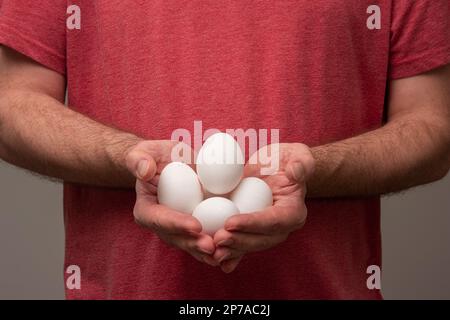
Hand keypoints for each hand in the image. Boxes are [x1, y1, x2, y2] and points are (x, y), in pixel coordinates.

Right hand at [125, 140, 217, 265]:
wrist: (170, 163)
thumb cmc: (155, 157)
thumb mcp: (145, 153)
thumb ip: (139, 160)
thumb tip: (145, 171)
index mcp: (146, 210)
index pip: (158, 219)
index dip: (176, 224)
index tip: (196, 225)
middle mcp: (161, 225)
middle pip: (176, 238)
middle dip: (194, 244)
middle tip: (212, 245)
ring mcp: (179, 229)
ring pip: (192, 244)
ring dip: (207, 251)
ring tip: (224, 253)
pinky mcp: (195, 228)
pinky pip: (206, 238)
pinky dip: (219, 245)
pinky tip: (234, 247)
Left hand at [212, 143, 314, 272]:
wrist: (277, 166)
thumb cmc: (287, 159)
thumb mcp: (298, 155)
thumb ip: (301, 163)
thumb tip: (295, 172)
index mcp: (293, 211)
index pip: (274, 221)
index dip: (252, 223)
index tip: (230, 222)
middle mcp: (281, 228)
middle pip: (261, 240)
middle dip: (238, 241)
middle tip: (217, 238)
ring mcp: (265, 233)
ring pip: (249, 246)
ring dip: (230, 250)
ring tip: (211, 249)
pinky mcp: (252, 231)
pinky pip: (241, 245)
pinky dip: (228, 254)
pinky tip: (213, 257)